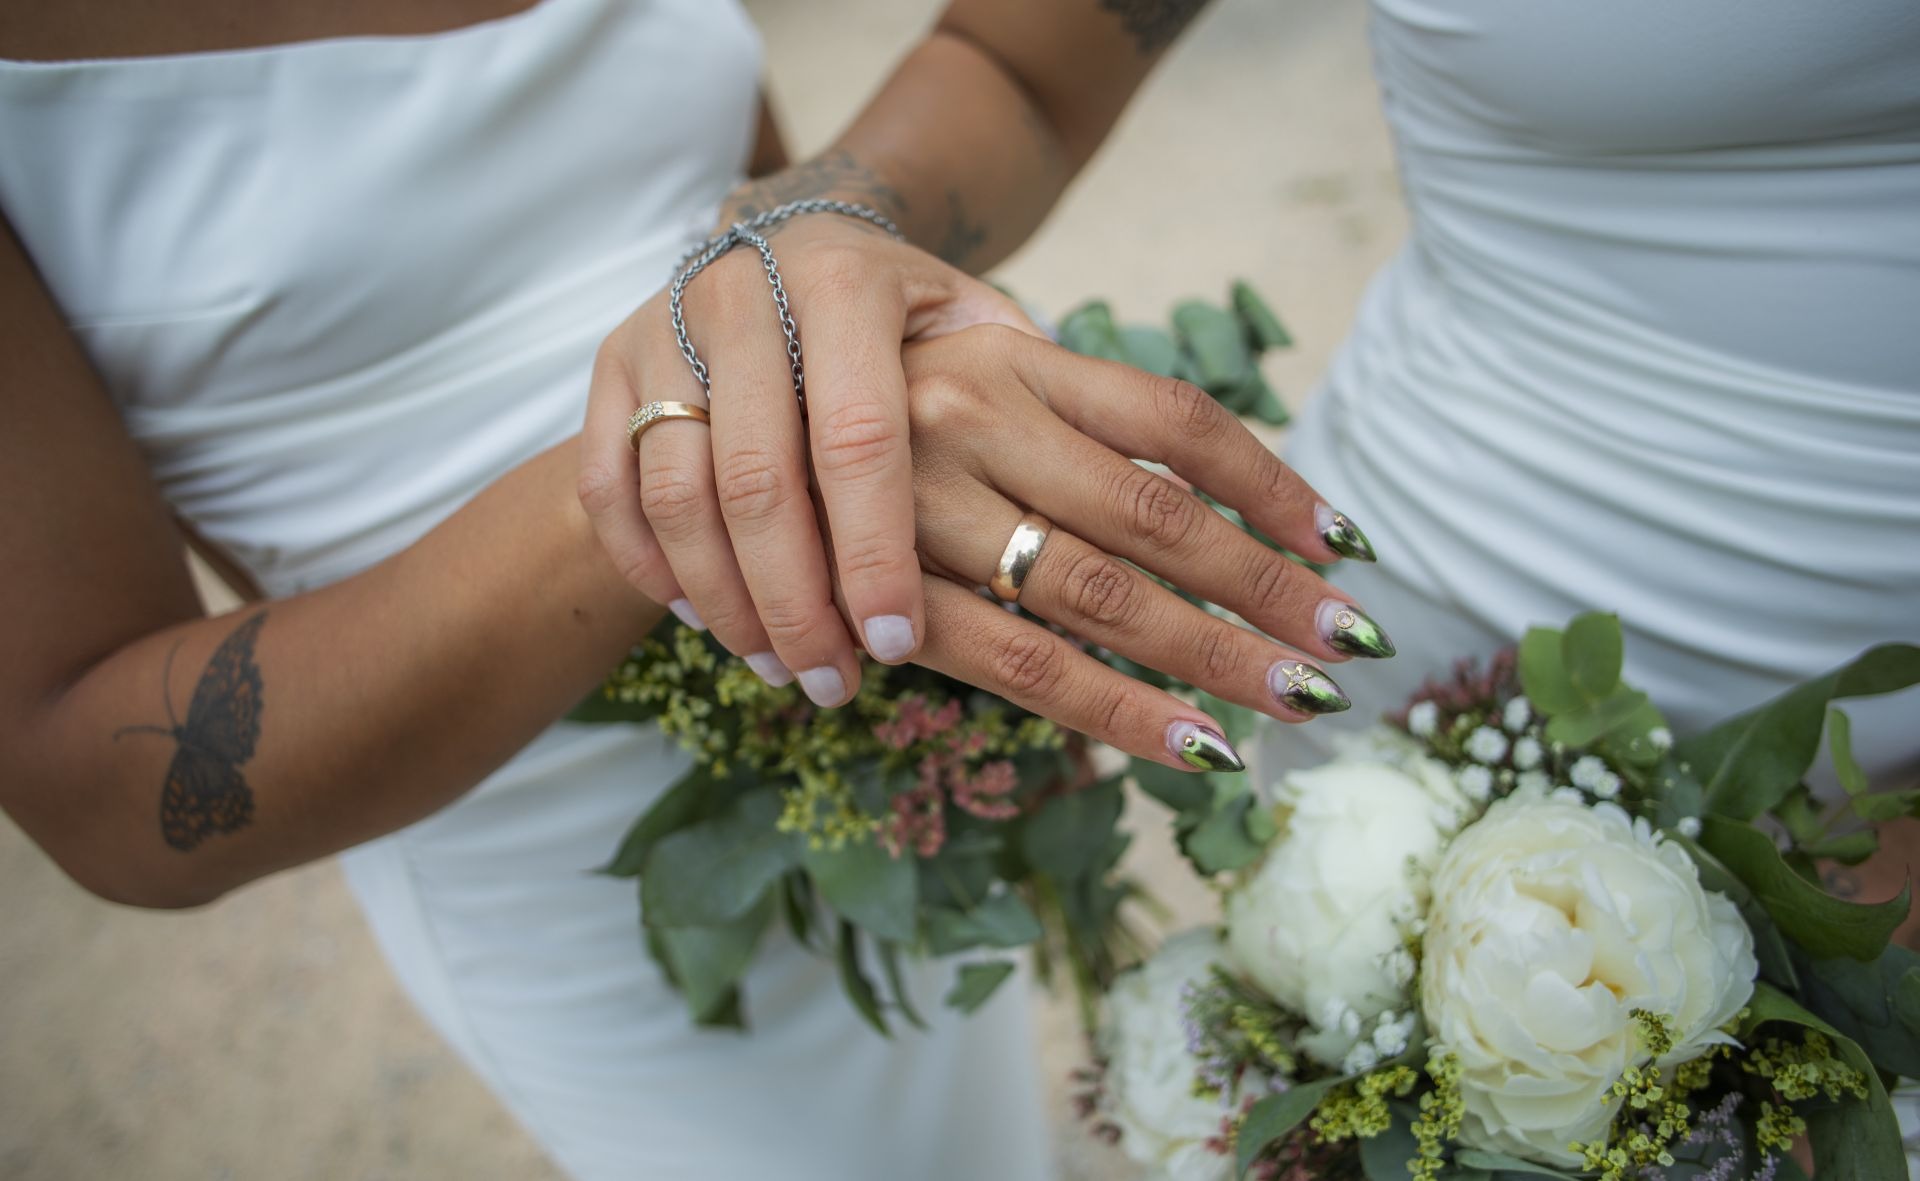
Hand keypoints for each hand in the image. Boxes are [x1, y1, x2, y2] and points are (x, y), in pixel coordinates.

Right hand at [579, 209, 1036, 705]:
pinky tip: (703, 621)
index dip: (874, 549)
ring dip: (724, 600)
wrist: (786, 234)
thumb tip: (1139, 506)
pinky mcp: (610, 368)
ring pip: (674, 493)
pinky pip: (610, 487)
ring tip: (779, 666)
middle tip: (835, 682)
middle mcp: (743, 296)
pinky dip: (648, 566)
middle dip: (794, 601)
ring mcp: (663, 329)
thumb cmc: (903, 308)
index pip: (858, 435)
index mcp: (846, 281)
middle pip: (756, 479)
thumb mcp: (977, 319)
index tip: (898, 643)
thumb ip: (1032, 396)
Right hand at [859, 325, 1391, 772]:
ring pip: (1095, 597)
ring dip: (1207, 662)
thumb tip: (1202, 488)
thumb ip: (1064, 410)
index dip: (1273, 483)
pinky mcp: (875, 593)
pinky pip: (1011, 663)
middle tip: (1349, 654)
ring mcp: (921, 506)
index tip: (1349, 549)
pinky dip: (1107, 709)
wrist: (686, 390)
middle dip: (1261, 594)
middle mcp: (972, 415)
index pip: (1175, 419)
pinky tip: (1183, 745)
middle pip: (1154, 515)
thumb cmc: (853, 388)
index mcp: (1012, 355)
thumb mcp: (959, 357)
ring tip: (1293, 709)